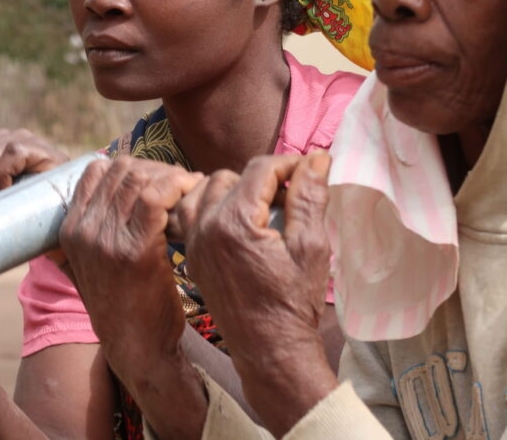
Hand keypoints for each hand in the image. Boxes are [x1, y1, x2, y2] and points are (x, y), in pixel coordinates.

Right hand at [58, 156, 206, 439]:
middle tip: (181, 182)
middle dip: (156, 169)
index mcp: (69, 230)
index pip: (97, 170)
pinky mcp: (135, 251)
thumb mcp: (93, 264)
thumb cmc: (126, 303)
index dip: (132, 167)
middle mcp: (83, 231)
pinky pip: (155, 196)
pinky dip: (177, 186)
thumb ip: (94, 230)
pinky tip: (191, 193)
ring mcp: (106, 240)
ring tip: (191, 188)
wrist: (136, 349)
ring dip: (172, 177)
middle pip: (121, 170)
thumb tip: (110, 190)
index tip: (157, 179)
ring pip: (139, 179)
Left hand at [177, 153, 337, 435]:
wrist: (269, 349)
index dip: (289, 164)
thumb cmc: (294, 302)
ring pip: (206, 190)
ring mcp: (193, 242)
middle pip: (231, 175)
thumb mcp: (312, 247)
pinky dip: (210, 206)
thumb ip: (309, 197)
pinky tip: (234, 219)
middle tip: (289, 198)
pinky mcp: (190, 255)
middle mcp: (205, 227)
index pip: (260, 168)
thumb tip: (316, 157)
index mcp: (235, 222)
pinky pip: (191, 213)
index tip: (309, 171)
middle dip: (262, 179)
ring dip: (234, 189)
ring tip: (262, 207)